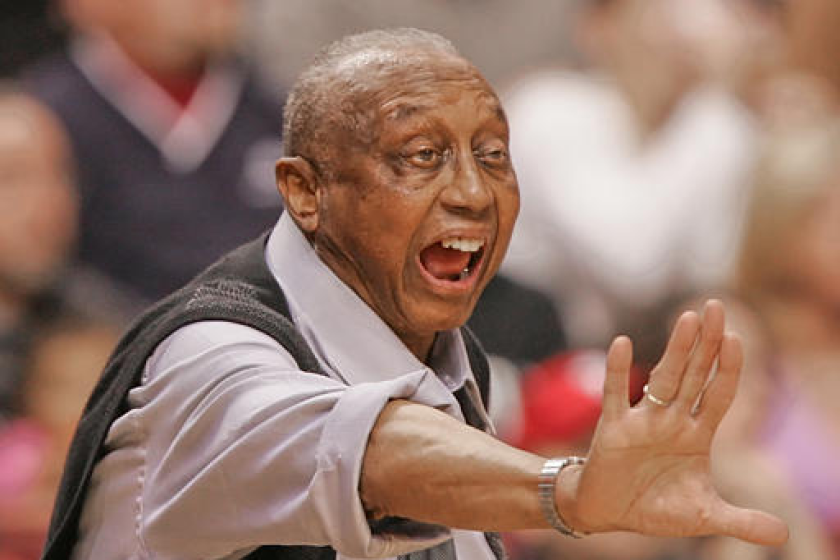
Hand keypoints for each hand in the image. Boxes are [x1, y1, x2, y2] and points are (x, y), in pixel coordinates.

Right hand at [558, 300, 788, 545]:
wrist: (608, 512)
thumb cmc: (655, 508)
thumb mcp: (703, 517)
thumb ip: (740, 521)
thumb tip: (782, 535)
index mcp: (696, 435)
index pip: (719, 395)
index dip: (728, 369)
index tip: (738, 338)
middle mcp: (672, 420)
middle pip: (694, 374)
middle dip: (706, 343)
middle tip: (716, 306)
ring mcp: (643, 420)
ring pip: (663, 378)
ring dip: (676, 349)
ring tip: (688, 317)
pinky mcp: (613, 427)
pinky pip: (615, 393)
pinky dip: (617, 369)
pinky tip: (622, 343)